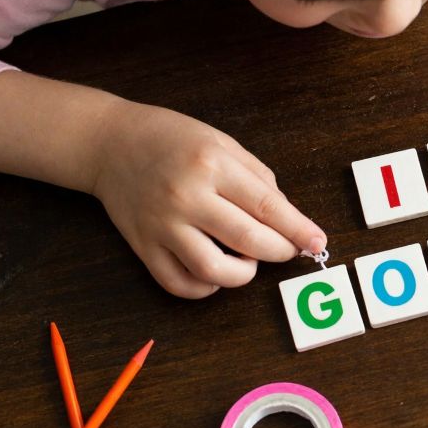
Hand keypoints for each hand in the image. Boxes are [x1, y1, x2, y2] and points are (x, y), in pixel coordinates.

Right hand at [91, 102, 325, 297]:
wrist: (110, 143)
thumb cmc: (172, 139)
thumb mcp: (222, 142)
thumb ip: (257, 178)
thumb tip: (287, 217)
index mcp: (212, 165)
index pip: (267, 207)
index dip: (297, 230)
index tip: (317, 243)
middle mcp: (187, 197)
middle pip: (247, 241)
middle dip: (279, 252)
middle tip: (287, 250)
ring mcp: (162, 225)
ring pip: (212, 271)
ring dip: (242, 274)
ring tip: (245, 259)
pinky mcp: (142, 246)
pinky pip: (178, 283)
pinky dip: (205, 288)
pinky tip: (215, 274)